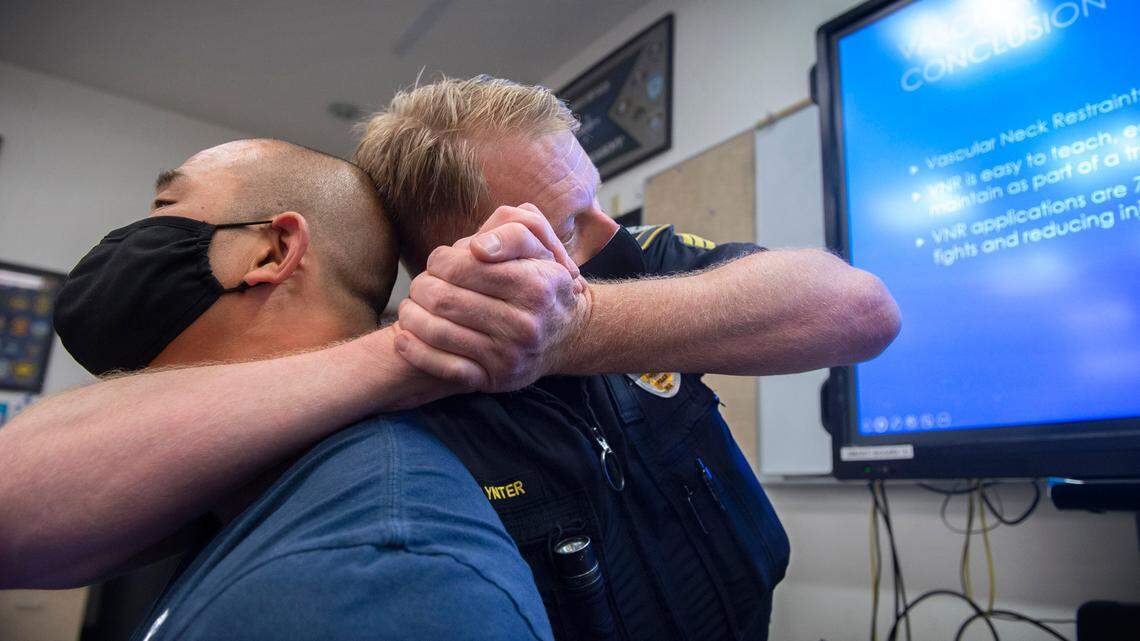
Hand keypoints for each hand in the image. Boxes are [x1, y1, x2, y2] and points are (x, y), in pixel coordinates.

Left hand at [394, 204, 591, 391]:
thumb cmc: (541, 283)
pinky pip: (443, 368)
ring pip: (438, 332)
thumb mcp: (539, 247)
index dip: (440, 260)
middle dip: (421, 287)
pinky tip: (404, 338)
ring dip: (411, 316)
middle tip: (421, 284)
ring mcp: (509, 355)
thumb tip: (478, 249)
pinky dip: (415, 351)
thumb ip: (513, 232)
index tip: (438, 261)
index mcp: (535, 286)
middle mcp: (525, 324)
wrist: (566, 335)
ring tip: (410, 306)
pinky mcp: (495, 379)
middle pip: (445, 299)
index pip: (465, 266)